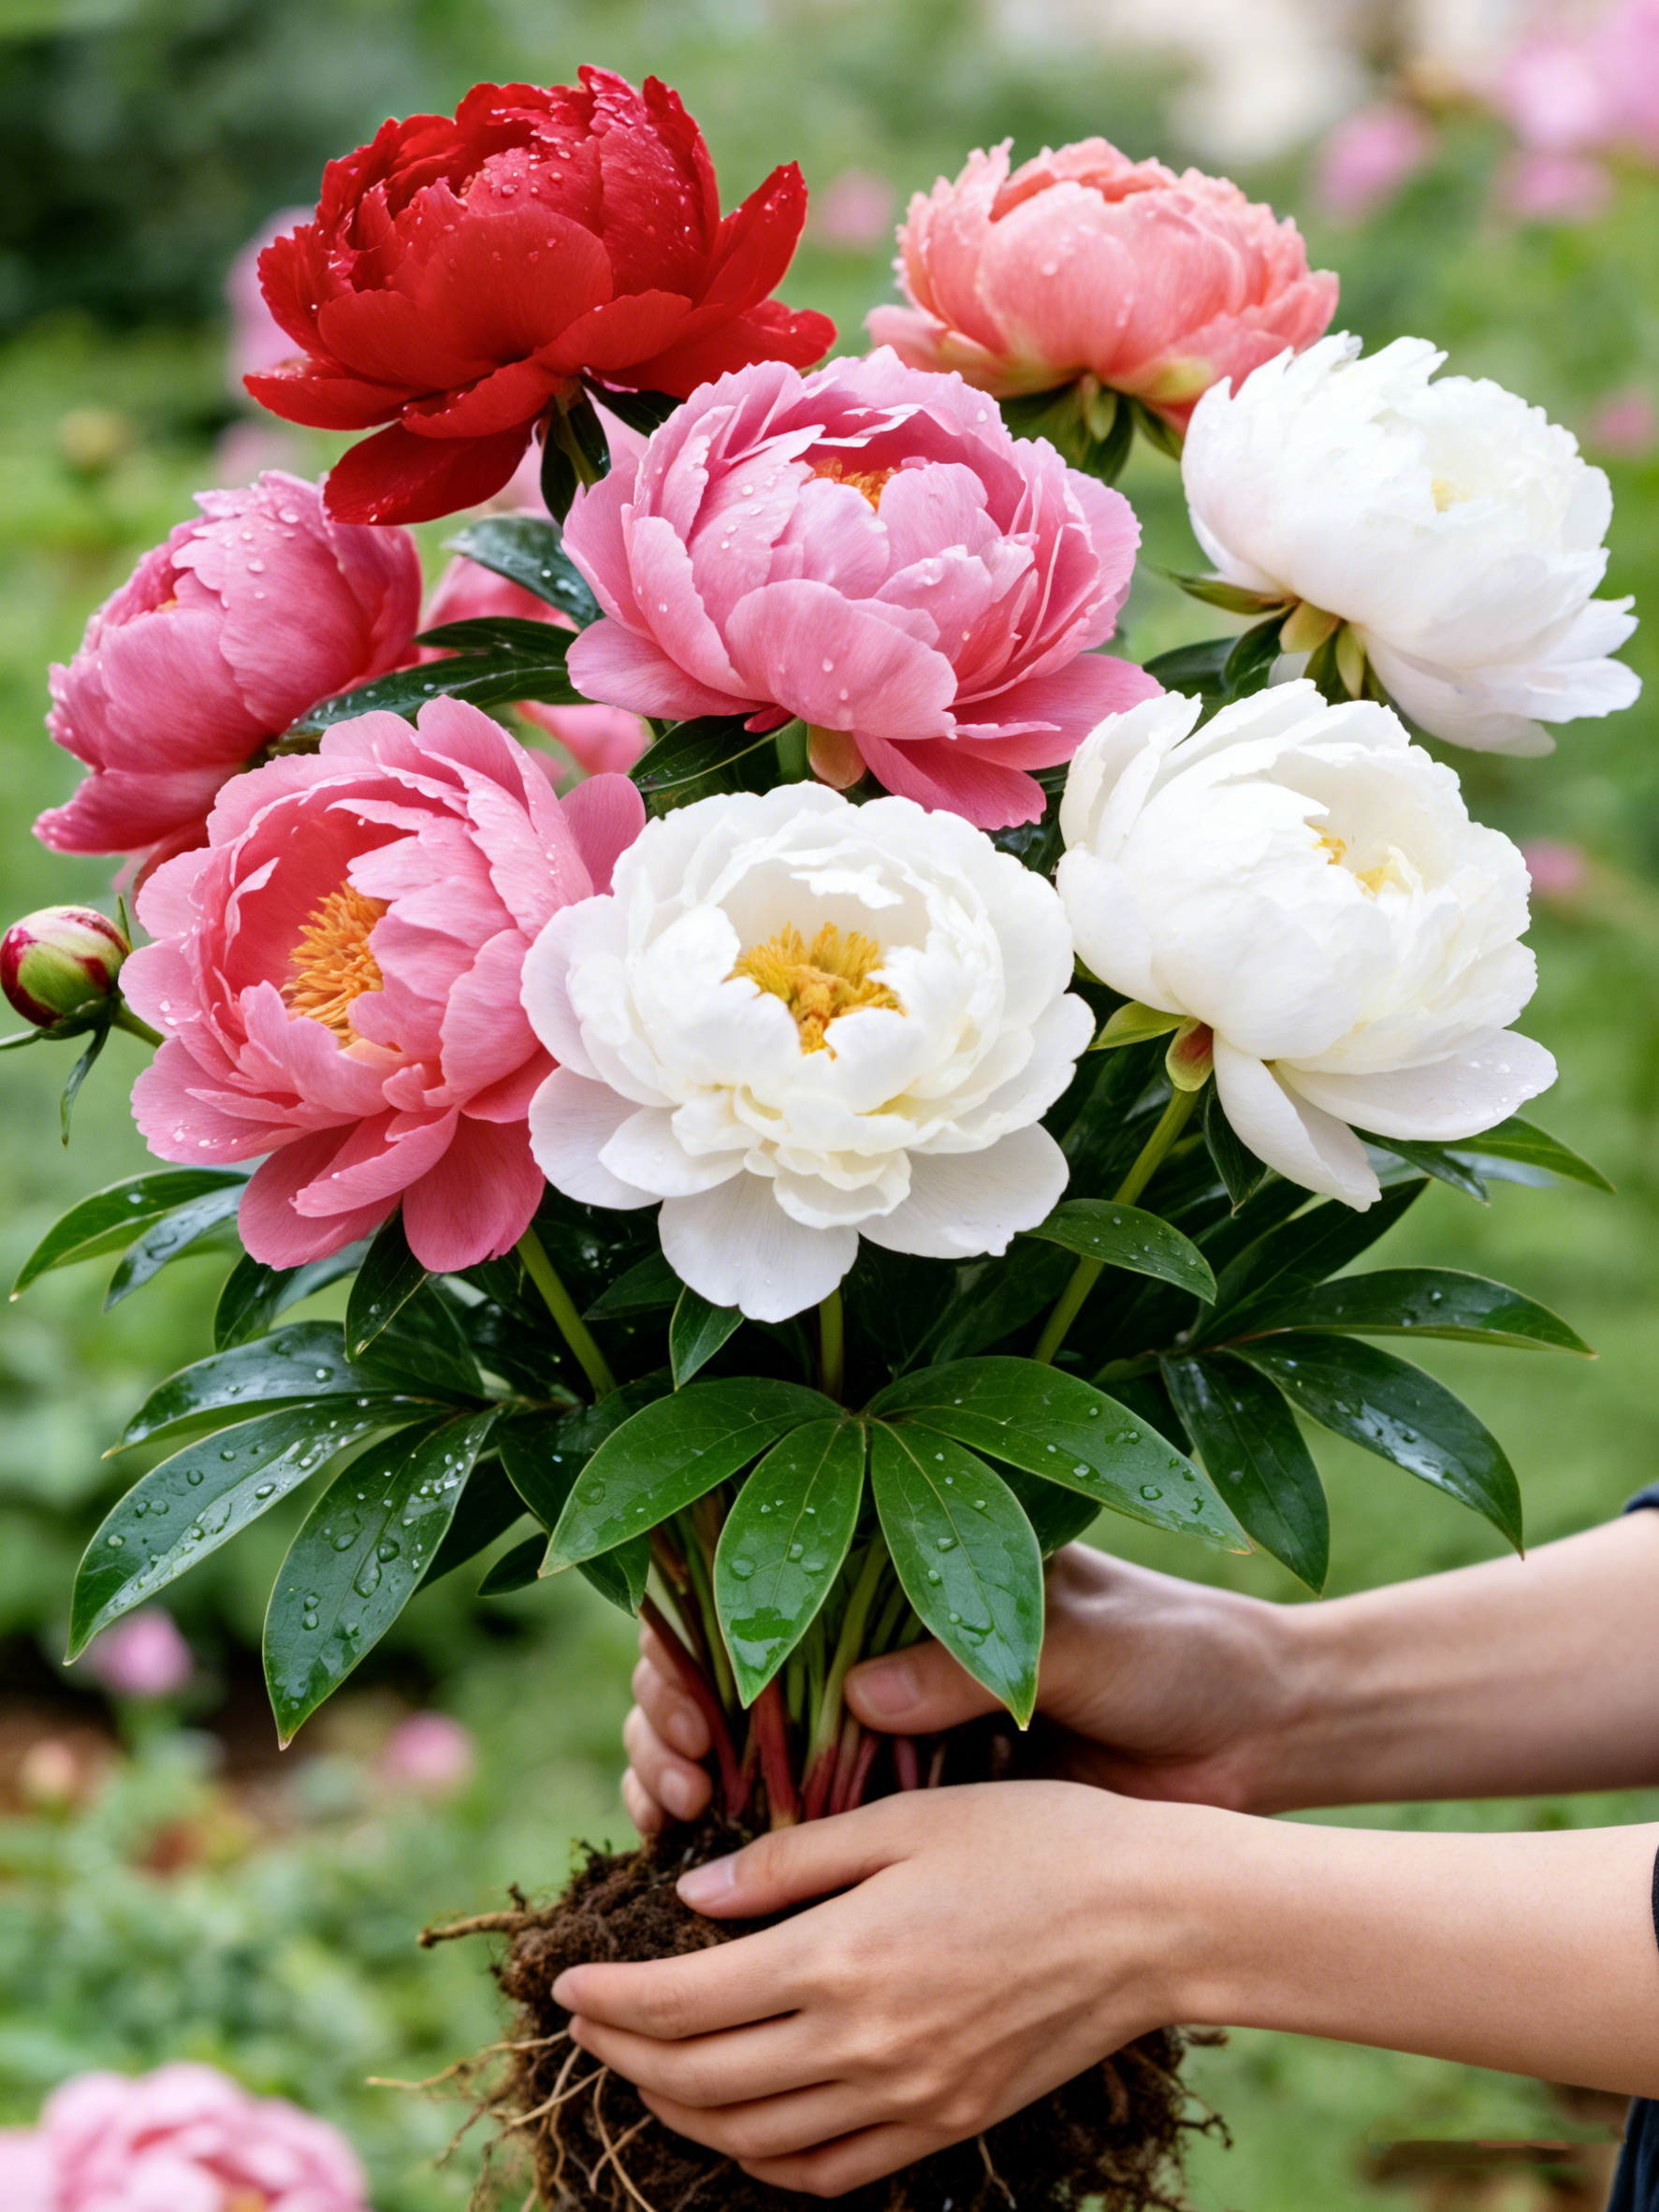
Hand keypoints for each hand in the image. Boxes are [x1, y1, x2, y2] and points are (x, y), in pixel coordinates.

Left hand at [556, 1782, 1196, 2196]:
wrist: (1155, 1918)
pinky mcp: (946, 2128)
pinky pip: (828, 2176)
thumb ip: (790, 1859)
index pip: (683, 2003)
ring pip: (754, 2142)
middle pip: (702, 2082)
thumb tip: (692, 1895)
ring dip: (682, 2112)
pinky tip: (744, 2124)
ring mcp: (907, 2102)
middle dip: (626, 2057)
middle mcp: (863, 2047)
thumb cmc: (1032, 1840)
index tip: (565, 1980)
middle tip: (592, 2023)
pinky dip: (764, 2162)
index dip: (610, 1998)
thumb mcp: (903, 1817)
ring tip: (650, 2067)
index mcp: (842, 1958)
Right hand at [621, 1544, 1300, 1834]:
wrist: (1260, 1729)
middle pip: (723, 1679)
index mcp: (902, 1579)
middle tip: (677, 1773)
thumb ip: (971, 1658)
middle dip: (669, 1723)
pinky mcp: (924, 1818)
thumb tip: (856, 1697)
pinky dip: (749, 1857)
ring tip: (676, 1820)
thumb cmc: (1173, 1651)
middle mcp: (879, 1655)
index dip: (690, 1647)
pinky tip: (710, 1881)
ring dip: (685, 1784)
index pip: (755, 1588)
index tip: (688, 1709)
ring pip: (745, 1757)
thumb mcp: (1075, 1634)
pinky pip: (815, 1836)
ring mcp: (893, 1739)